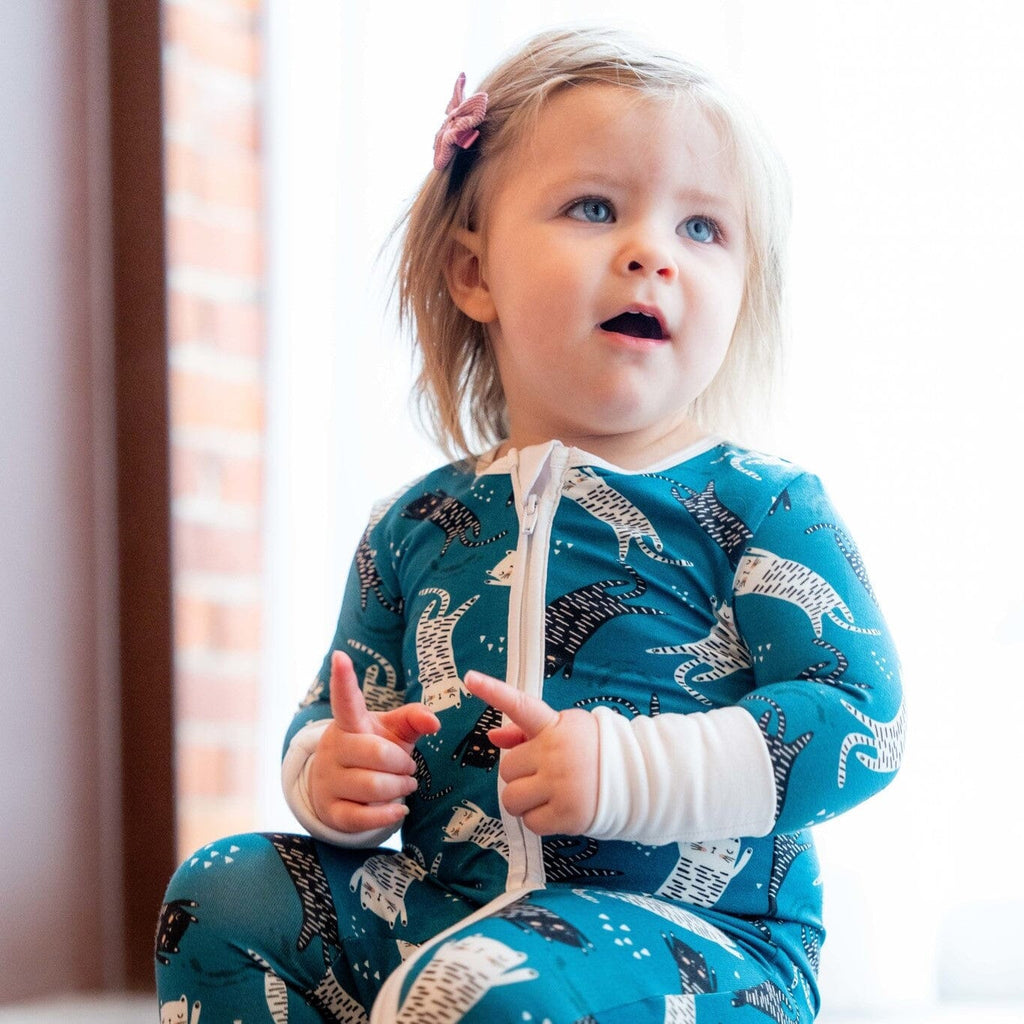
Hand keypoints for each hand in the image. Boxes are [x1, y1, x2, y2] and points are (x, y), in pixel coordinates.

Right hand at [309, 651, 439, 833]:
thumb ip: (414, 719)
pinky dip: (387, 815)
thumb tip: (435, 722)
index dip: (344, 679)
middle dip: (401, 764)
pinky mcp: (331, 811)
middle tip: (409, 768)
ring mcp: (329, 780)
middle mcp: (334, 749)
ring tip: (404, 786)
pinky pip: (362, 817)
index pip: (346, 699)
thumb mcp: (393, 731)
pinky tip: (398, 810)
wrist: (339, 790)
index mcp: (350, 723)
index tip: (340, 655)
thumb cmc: (373, 751)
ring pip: (372, 786)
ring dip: (399, 789)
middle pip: (375, 753)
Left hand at [464, 671, 598, 835]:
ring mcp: (561, 784)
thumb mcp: (566, 731)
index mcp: (555, 726)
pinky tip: (557, 809)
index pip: (520, 705)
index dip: (493, 691)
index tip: (469, 678)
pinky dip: (539, 820)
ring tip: (548, 795)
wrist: (638, 778)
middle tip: (544, 775)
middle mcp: (555, 752)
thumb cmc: (595, 751)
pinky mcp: (567, 813)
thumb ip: (527, 734)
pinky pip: (530, 823)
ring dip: (524, 800)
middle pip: (507, 769)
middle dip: (521, 775)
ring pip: (511, 798)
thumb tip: (493, 738)